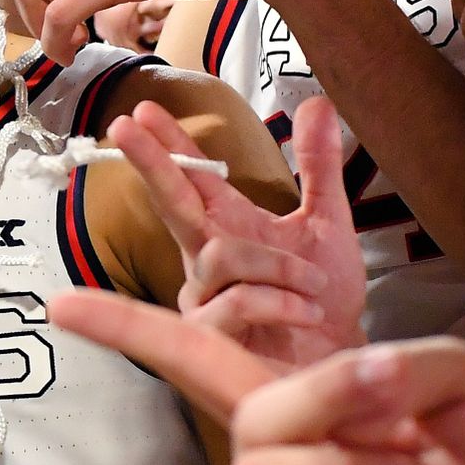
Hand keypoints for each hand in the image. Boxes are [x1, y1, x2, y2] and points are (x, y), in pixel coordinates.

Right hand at [107, 97, 364, 372]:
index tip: (143, 109)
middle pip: (170, 201)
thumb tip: (317, 102)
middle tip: (124, 125)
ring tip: (313, 284)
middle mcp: (205, 260)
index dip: (167, 143)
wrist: (340, 362)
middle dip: (150, 162)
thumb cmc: (324, 301)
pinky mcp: (206, 341)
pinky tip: (306, 312)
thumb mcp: (328, 223)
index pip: (190, 176)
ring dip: (278, 265)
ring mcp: (201, 300)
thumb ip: (318, 167)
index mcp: (227, 226)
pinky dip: (281, 301)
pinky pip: (238, 301)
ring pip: (222, 255)